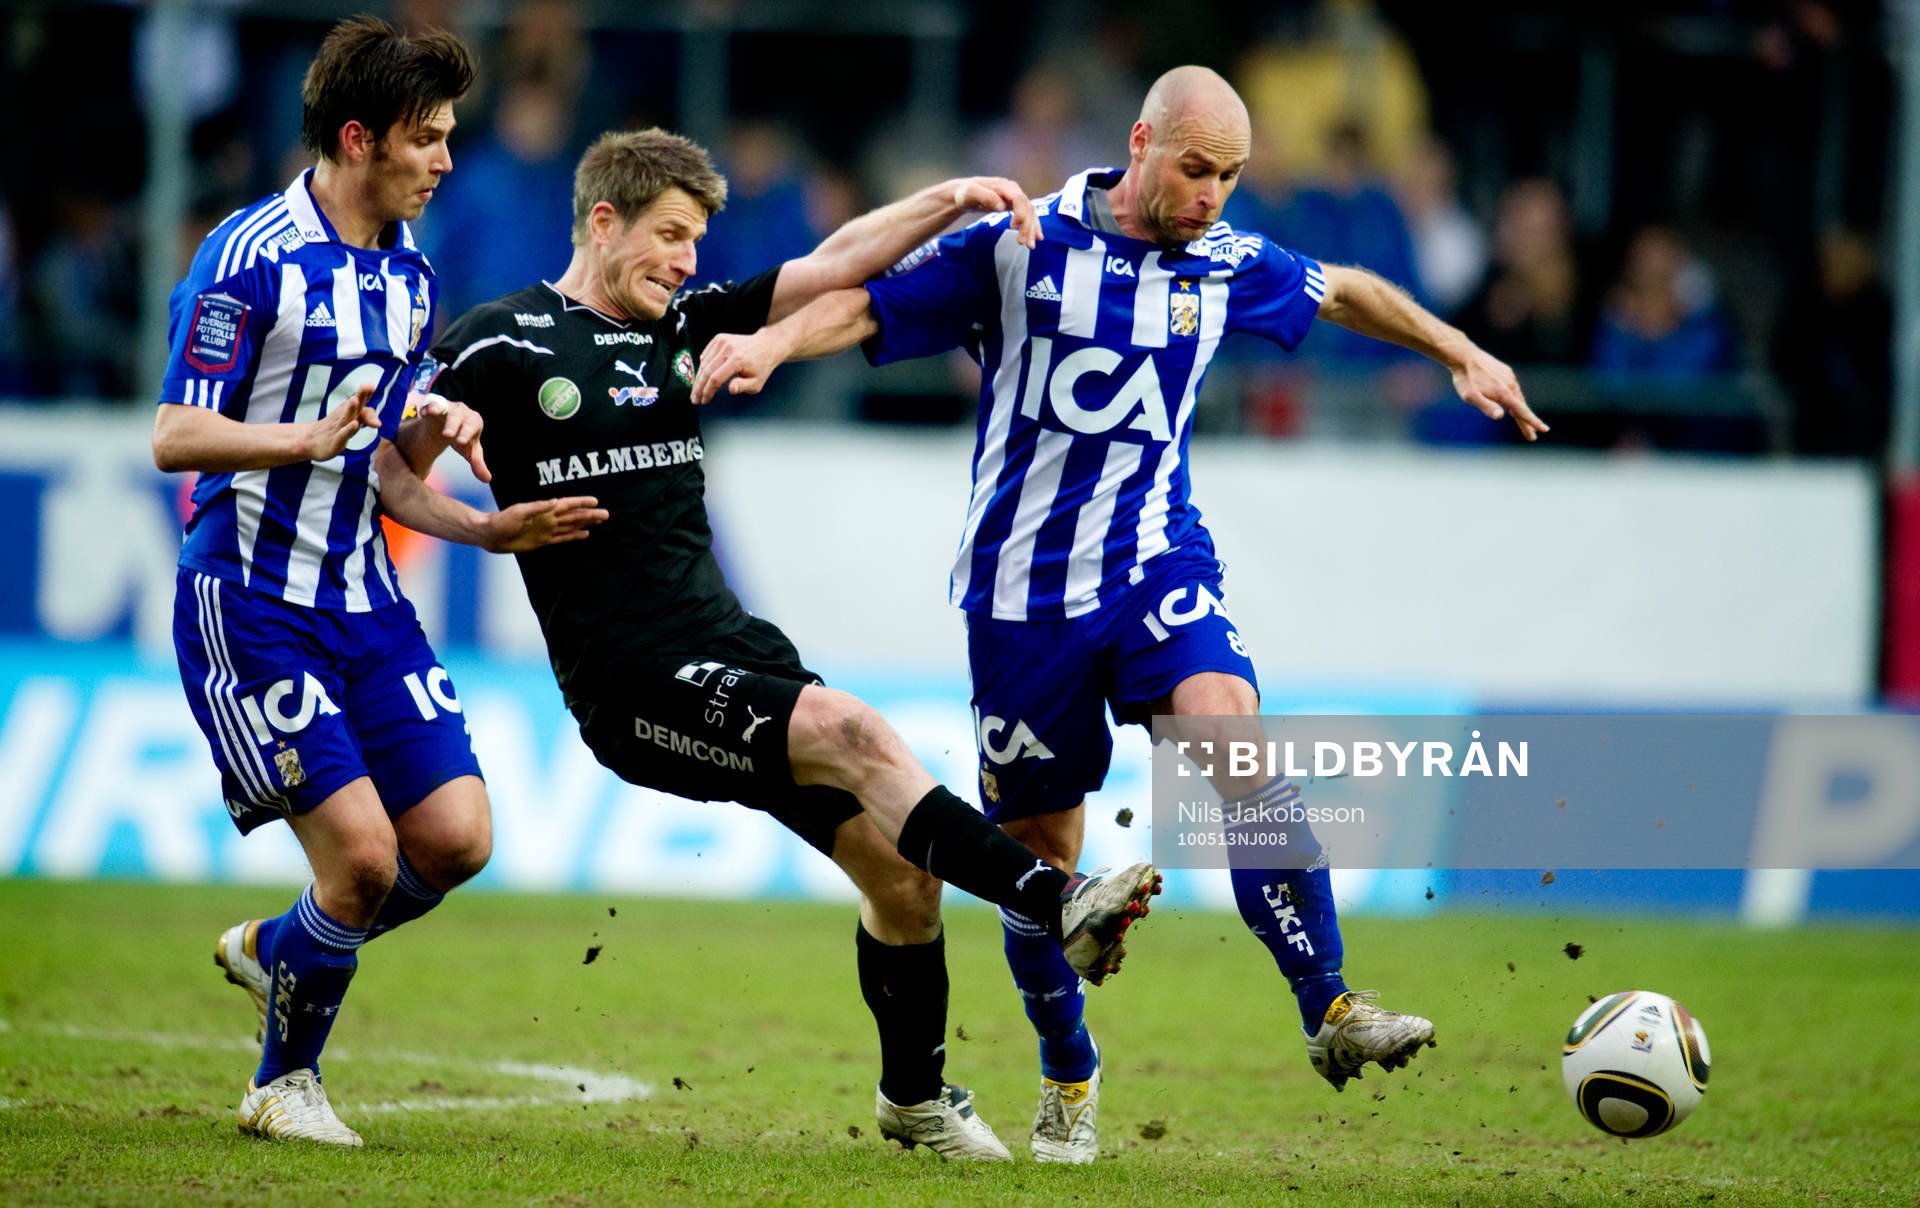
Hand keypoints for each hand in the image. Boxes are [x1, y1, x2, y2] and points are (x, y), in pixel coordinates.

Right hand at [305, 385, 379, 460]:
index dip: (366, 395)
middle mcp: (344, 418)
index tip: (370, 385)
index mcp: (348, 411)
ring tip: (355, 399)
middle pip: (354, 406)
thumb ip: (367, 415)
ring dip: (351, 409)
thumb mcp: (351, 421)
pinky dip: (348, 430)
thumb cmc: (334, 429)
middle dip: (360, 396)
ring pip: (346, 418)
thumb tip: (380, 412)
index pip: (360, 402)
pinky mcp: (335, 442)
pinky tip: (354, 424)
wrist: (310, 441)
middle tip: (366, 386)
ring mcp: (338, 429)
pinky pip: (342, 435)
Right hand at [414, 392, 489, 481]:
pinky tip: (423, 413)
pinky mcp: (434, 405)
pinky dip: (427, 407)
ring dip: (438, 410)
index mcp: (474, 422)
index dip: (466, 433)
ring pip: (444, 407)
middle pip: (458, 417)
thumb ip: (478, 464)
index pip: (472, 426)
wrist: (447, 427)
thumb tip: (487, 479)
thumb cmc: (462, 438)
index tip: (461, 442)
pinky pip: (431, 404)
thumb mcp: (470, 451)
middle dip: (452, 425)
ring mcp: (448, 407)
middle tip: (447, 435)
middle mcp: (462, 412)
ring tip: (432, 413)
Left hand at [485, 495, 607, 552]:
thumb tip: (555, 501)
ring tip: (599, 521)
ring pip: (571, 526)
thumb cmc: (501, 521)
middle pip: (573, 516)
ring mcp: (546, 530)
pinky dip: (574, 536)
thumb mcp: (518, 512)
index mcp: (544, 510)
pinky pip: (563, 538)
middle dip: (589, 515)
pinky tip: (584, 534)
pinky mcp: (543, 541)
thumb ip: (537, 508)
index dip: (581, 503)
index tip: (595, 502)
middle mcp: (548, 519)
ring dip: (585, 523)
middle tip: (605, 514)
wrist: (490, 535)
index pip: (567, 505)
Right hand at [692, 331, 788, 405]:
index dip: (707, 391)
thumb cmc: (762, 365)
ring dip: (698, 378)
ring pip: (704, 363)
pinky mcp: (719, 338)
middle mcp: (728, 349)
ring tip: (696, 390)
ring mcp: (723, 341)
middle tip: (695, 398)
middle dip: (698, 387)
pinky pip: (706, 354)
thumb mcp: (757, 382)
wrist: (766, 345)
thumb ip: (743, 386)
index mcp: (737, 360)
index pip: (715, 378)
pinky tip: (702, 376)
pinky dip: (702, 366)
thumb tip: (731, 389)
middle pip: (706, 371)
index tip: (704, 400)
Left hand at [950, 176, 1039, 248]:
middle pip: (1027, 208)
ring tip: (1030, 246)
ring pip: (1030, 214)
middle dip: (1027, 226)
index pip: (1019, 199)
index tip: (1013, 227)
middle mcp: (1013, 191)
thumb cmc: (966, 193)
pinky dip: (1033, 226)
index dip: (1020, 214)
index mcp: (1004, 186)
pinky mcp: (1014, 206)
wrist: (964, 194)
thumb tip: (1002, 207)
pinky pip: (1028, 216)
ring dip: (1031, 230)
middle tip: (1022, 243)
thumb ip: (985, 197)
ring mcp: (1015, 199)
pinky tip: (1037, 237)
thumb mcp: (971, 193)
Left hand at [1451, 347, 1549, 441]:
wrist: (1464, 356)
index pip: (1522, 412)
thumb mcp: (1470, 396)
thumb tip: (1501, 416)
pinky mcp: (1506, 372)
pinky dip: (1515, 398)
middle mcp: (1510, 385)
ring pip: (1518, 397)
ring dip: (1521, 410)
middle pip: (1522, 407)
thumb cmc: (1465, 379)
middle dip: (1527, 423)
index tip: (1544, 430)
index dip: (1533, 422)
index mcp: (1504, 394)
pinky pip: (1513, 388)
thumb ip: (1486, 406)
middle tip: (1532, 437)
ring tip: (1524, 423)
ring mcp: (1509, 377)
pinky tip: (1513, 402)